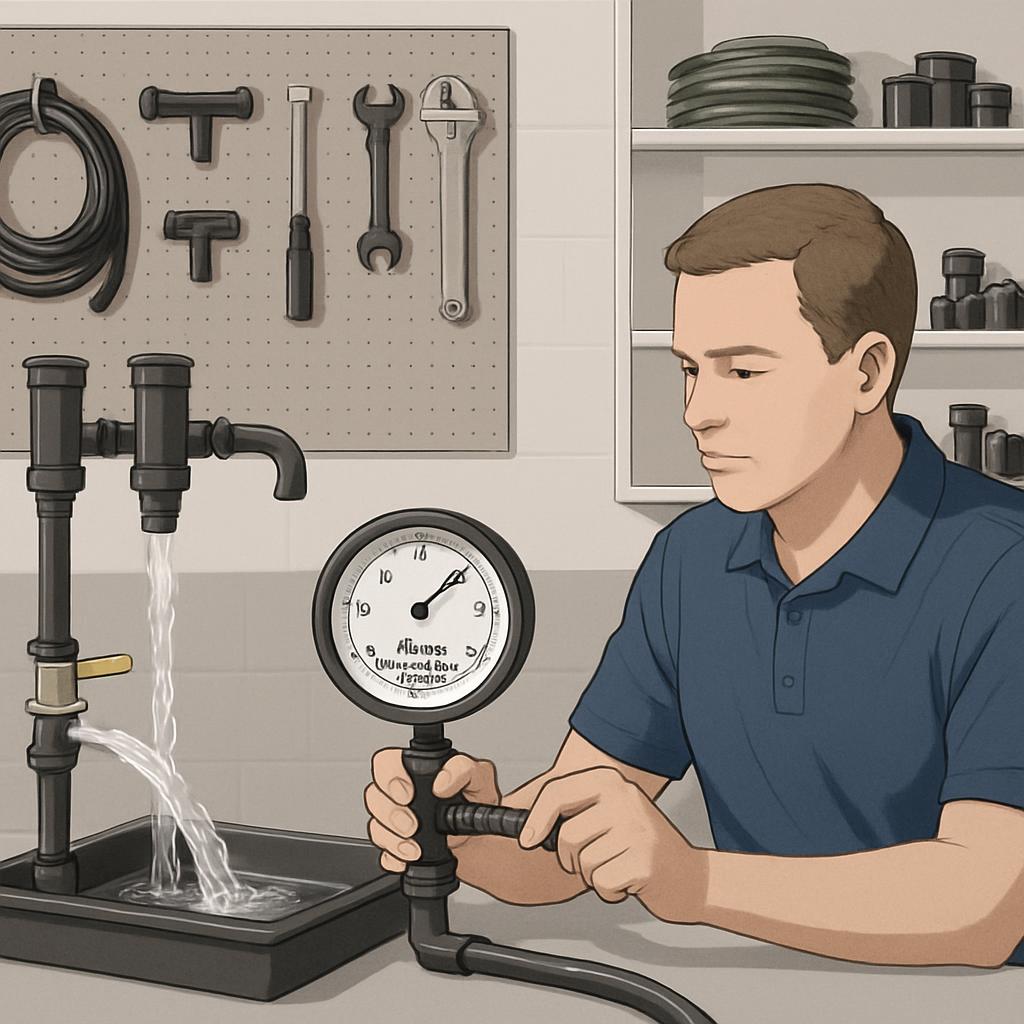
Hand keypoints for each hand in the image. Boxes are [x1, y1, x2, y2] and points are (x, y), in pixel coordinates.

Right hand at [365, 747, 501, 871]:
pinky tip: (407, 859)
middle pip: (374, 796)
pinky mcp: (397, 844)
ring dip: (392, 839)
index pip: (386, 763)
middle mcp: (400, 792)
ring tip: (415, 848)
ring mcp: (395, 820)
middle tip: (412, 825)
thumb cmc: (476, 800)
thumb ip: (462, 769)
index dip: (389, 777)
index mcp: (416, 770)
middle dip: (390, 814)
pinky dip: (393, 858)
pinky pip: (383, 852)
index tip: (407, 794)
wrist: (481, 835)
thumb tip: (442, 782)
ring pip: (376, 825)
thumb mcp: (478, 776)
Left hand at [519, 766, 707, 923]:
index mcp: (611, 781)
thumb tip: (527, 822)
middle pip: (566, 835)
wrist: (690, 877)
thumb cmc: (640, 848)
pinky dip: (609, 891)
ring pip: (583, 862)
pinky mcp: (644, 861)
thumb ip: (575, 810)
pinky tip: (628, 882)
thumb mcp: (610, 814)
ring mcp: (636, 828)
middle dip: (572, 858)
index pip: (557, 791)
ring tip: (618, 867)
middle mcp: (624, 797)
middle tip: (596, 860)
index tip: (528, 840)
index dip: (536, 819)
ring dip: (593, 875)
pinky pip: (600, 882)